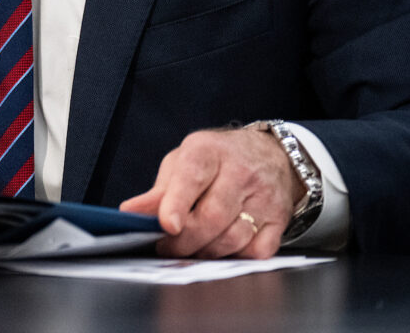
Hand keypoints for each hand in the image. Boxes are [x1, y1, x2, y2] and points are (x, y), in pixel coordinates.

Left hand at [120, 127, 306, 258]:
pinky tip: (222, 250)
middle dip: (185, 241)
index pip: (192, 177)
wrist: (269, 154)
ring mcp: (264, 197)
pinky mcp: (280, 219)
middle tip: (167, 249)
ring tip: (190, 250)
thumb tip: (130, 213)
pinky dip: (236, 258)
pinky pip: (257, 251)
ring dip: (207, 252)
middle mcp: (240, 172)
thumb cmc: (216, 159)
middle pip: (212, 216)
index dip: (177, 203)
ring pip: (233, 238)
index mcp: (208, 151)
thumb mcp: (182, 162)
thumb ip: (157, 191)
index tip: (167, 225)